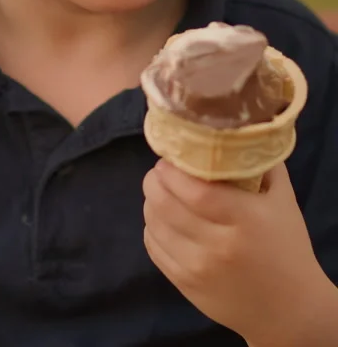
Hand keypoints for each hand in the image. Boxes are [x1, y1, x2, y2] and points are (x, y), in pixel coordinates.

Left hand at [143, 160, 327, 345]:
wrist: (289, 310)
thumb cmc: (287, 247)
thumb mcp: (282, 200)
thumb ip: (261, 163)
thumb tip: (238, 129)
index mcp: (245, 220)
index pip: (195, 191)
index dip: (172, 171)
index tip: (168, 158)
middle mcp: (218, 246)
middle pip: (167, 205)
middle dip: (154, 181)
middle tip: (160, 170)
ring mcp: (198, 269)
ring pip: (155, 225)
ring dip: (150, 202)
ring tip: (159, 191)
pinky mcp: (185, 286)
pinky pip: (154, 248)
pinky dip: (152, 228)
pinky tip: (162, 218)